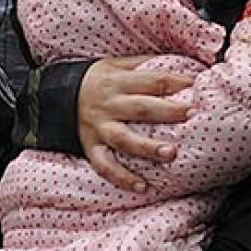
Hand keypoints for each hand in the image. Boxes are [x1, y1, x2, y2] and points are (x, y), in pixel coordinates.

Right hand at [77, 56, 192, 191]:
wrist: (52, 95)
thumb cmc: (95, 80)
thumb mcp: (115, 64)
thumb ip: (143, 65)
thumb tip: (179, 64)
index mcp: (118, 81)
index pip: (152, 80)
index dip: (176, 82)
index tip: (197, 85)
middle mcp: (109, 105)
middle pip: (142, 108)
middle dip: (168, 112)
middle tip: (191, 115)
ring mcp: (99, 128)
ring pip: (125, 139)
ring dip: (148, 148)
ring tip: (171, 154)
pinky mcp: (90, 147)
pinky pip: (105, 165)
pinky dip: (122, 178)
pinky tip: (143, 186)